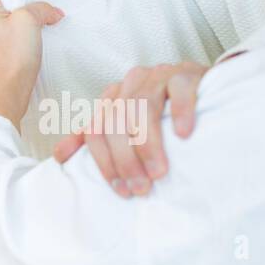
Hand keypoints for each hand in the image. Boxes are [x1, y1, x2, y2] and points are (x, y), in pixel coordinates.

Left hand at [0, 0, 64, 129]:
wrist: (4, 95)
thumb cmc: (12, 59)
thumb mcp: (30, 22)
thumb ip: (41, 8)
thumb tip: (52, 12)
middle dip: (15, 4)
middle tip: (33, 9)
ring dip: (11, 22)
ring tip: (29, 29)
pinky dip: (7, 38)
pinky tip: (21, 45)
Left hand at [53, 62, 207, 195]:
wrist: (205, 88)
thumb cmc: (164, 114)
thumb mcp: (127, 125)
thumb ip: (94, 139)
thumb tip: (60, 156)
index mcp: (114, 95)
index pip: (97, 129)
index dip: (105, 162)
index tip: (120, 190)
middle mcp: (133, 82)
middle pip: (117, 121)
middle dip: (126, 159)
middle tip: (140, 187)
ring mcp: (160, 75)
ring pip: (143, 107)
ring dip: (149, 144)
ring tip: (159, 172)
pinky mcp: (188, 74)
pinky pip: (181, 90)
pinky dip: (180, 112)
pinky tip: (182, 134)